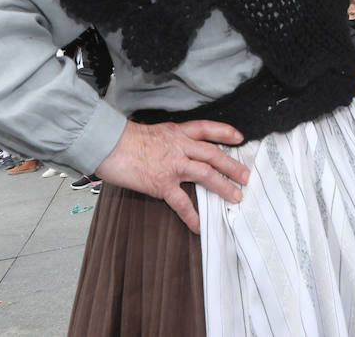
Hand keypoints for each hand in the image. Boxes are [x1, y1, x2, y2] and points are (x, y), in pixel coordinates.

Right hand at [95, 119, 250, 234]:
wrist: (109, 144)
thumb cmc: (125, 139)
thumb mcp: (154, 132)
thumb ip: (169, 139)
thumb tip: (178, 148)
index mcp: (177, 132)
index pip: (207, 128)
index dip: (225, 132)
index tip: (239, 138)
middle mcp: (179, 147)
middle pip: (213, 154)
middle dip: (232, 166)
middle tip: (246, 176)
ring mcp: (173, 165)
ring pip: (206, 175)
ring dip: (223, 187)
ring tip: (236, 197)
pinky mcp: (162, 183)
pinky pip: (182, 202)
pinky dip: (192, 215)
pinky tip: (199, 226)